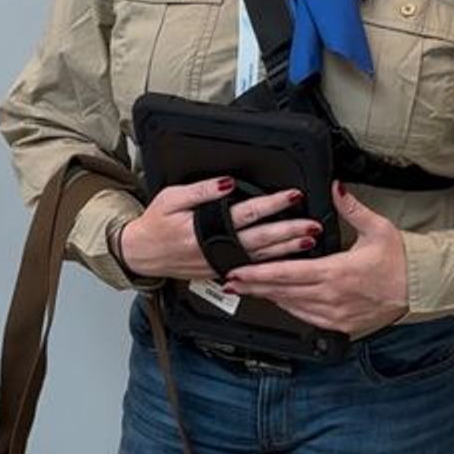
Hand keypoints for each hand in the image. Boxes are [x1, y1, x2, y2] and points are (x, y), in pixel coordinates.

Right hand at [118, 178, 321, 282]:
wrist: (141, 255)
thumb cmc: (155, 224)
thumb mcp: (172, 197)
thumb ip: (201, 190)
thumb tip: (228, 182)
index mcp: (205, 229)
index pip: (246, 213)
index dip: (272, 204)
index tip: (292, 196)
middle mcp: (216, 249)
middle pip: (261, 238)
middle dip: (289, 231)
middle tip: (312, 224)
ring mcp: (220, 263)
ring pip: (260, 257)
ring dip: (286, 250)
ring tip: (308, 241)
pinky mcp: (220, 271)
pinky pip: (251, 269)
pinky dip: (270, 265)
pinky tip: (286, 261)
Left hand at [225, 183, 407, 337]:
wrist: (421, 287)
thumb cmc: (402, 259)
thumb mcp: (377, 227)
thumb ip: (351, 207)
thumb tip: (336, 188)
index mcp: (338, 271)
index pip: (288, 273)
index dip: (259, 274)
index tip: (239, 271)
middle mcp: (333, 296)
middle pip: (283, 292)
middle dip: (255, 287)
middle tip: (231, 282)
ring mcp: (336, 313)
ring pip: (293, 307)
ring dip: (269, 298)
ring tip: (248, 290)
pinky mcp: (342, 324)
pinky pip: (308, 318)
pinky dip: (290, 309)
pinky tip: (279, 302)